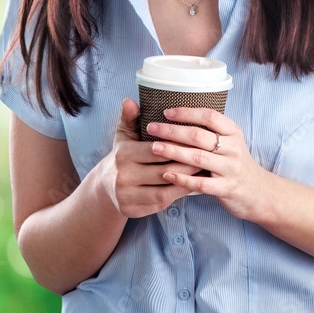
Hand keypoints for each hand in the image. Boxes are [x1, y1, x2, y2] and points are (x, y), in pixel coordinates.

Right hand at [98, 98, 201, 217]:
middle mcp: (123, 177)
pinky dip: (178, 195)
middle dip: (188, 165)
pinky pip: (161, 204)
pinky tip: (192, 187)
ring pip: (165, 191)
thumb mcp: (124, 135)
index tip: (198, 142)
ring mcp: (127, 196)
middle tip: (208, 159)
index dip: (179, 146)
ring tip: (203, 174)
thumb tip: (130, 100)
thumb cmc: (123, 156)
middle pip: (164, 172)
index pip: (157, 150)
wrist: (105, 187)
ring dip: (186, 183)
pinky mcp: (132, 211)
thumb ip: (130, 118)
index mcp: (123, 155)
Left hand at [148, 108, 271, 221]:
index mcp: (233, 133)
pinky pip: (200, 184)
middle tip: (151, 128)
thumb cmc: (236, 163)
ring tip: (153, 147)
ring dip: (173, 152)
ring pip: (198, 158)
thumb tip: (181, 117)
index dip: (187, 113)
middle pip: (199, 136)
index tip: (166, 112)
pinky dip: (182, 179)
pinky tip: (166, 175)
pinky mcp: (226, 188)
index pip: (210, 116)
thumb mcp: (231, 142)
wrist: (258, 191)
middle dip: (172, 131)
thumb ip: (212, 131)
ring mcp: (230, 169)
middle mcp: (233, 149)